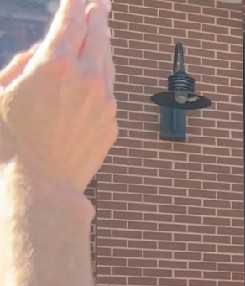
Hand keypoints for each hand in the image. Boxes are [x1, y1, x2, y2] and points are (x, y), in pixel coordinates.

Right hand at [0, 0, 116, 193]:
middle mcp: (85, 78)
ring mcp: (103, 100)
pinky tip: (98, 70)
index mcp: (54, 66)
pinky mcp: (111, 121)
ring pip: (107, 62)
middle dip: (97, 15)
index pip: (70, 23)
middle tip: (100, 3)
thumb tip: (39, 54)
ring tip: (102, 29)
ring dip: (103, 42)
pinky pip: (107, 89)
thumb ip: (19, 66)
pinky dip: (102, 74)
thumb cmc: (9, 142)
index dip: (74, 5)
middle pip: (97, 36)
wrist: (41, 185)